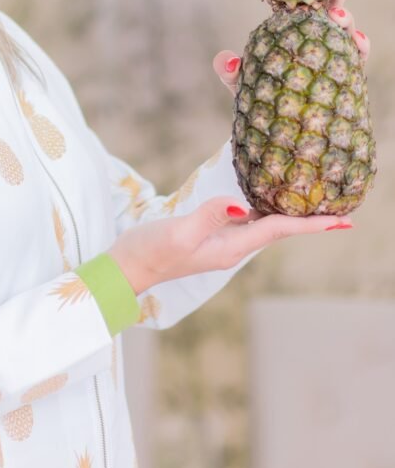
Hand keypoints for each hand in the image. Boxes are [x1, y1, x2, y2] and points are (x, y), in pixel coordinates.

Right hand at [107, 196, 351, 294]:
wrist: (125, 269)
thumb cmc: (150, 252)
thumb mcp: (179, 232)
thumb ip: (210, 216)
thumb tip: (242, 206)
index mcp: (230, 248)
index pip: (279, 231)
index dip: (311, 225)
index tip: (343, 221)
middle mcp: (231, 248)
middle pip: (279, 229)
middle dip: (309, 220)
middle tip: (339, 207)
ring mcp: (220, 243)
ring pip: (264, 225)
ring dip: (289, 214)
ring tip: (312, 202)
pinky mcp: (208, 236)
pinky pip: (246, 221)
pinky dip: (263, 209)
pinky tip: (266, 198)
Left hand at [212, 0, 369, 95]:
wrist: (273, 129)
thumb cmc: (258, 96)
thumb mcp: (241, 82)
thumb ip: (231, 71)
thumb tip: (226, 60)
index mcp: (291, 30)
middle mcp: (315, 38)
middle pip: (330, 9)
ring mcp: (332, 57)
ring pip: (347, 31)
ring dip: (347, 21)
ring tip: (339, 18)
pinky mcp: (345, 78)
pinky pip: (356, 60)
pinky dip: (359, 49)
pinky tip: (357, 43)